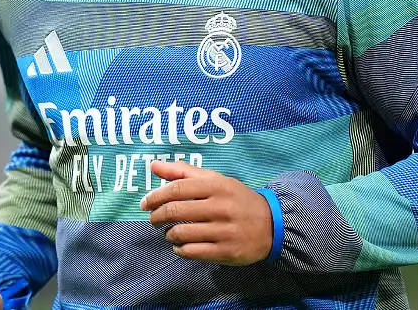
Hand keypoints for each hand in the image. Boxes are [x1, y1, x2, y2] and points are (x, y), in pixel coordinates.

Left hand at [140, 160, 272, 264]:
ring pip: (181, 233)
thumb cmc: (237, 199)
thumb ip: (184, 172)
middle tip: (153, 219)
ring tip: (169, 232)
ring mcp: (224, 230)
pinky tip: (180, 246)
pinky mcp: (226, 251)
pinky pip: (192, 252)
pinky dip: (179, 250)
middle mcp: (220, 207)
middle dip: (158, 216)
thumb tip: (153, 165)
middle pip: (175, 211)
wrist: (272, 224)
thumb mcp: (215, 180)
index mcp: (217, 186)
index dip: (155, 196)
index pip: (176, 189)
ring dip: (169, 234)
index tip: (145, 203)